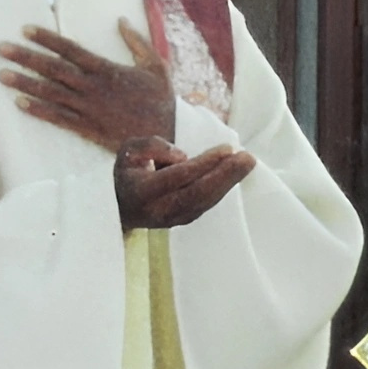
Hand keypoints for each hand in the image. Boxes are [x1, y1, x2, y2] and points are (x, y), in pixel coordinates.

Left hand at [0, 20, 177, 151]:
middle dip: (26, 57)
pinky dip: (39, 111)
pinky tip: (19, 104)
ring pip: (51, 93)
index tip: (25, 30)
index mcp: (107, 69)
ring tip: (2, 75)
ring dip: (24, 83)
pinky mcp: (88, 129)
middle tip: (1, 48)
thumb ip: (137, 42)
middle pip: (53, 69)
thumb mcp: (155, 65)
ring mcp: (89, 109)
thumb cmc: (162, 100)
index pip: (70, 49)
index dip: (46, 39)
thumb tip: (121, 20)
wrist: (168, 136)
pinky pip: (59, 118)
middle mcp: (93, 87)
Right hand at [115, 136, 253, 230]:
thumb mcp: (129, 151)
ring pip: (204, 202)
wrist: (120, 205)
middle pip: (197, 193)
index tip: (227, 149)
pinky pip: (206, 204)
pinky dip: (222, 189)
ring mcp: (171, 220)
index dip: (204, 163)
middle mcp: (158, 210)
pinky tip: (235, 173)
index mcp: (142, 191)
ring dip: (228, 183)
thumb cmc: (128, 172)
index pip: (178, 177)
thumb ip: (151, 146)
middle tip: (247, 158)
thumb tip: (182, 156)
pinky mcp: (183, 222)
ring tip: (247, 162)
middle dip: (225, 175)